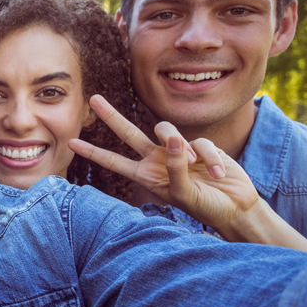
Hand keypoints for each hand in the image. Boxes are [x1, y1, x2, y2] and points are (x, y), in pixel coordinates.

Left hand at [68, 95, 259, 232]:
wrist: (235, 207)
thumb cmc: (205, 206)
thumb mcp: (183, 193)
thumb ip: (174, 167)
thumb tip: (171, 138)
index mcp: (146, 174)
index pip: (115, 161)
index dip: (94, 152)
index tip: (71, 142)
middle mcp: (157, 159)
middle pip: (129, 132)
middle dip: (111, 116)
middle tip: (93, 98)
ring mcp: (178, 150)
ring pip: (165, 130)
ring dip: (180, 148)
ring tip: (195, 166)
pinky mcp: (201, 145)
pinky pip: (200, 142)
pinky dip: (210, 158)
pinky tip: (218, 173)